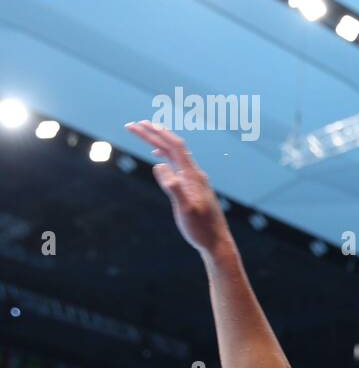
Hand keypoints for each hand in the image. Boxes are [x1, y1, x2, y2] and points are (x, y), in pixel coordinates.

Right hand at [126, 121, 231, 254]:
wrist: (216, 242)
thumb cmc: (201, 229)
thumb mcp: (185, 210)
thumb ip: (174, 188)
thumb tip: (159, 166)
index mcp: (193, 176)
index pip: (174, 147)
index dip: (157, 134)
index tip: (139, 125)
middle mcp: (195, 174)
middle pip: (173, 147)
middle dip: (153, 134)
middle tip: (132, 124)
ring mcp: (195, 181)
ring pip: (176, 155)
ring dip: (159, 143)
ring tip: (143, 133)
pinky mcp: (193, 188)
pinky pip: (178, 165)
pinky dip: (167, 156)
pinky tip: (159, 158)